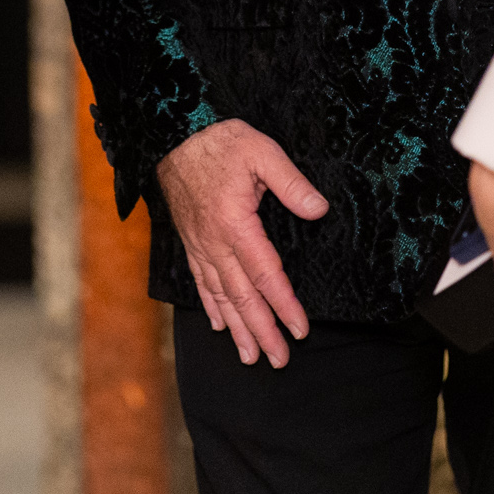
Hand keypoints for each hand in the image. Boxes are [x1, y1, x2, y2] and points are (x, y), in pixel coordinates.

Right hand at [156, 119, 330, 367]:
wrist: (174, 133)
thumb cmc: (220, 141)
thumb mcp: (262, 151)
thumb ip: (291, 182)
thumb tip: (319, 208)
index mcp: (235, 224)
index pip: (265, 274)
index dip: (283, 305)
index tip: (299, 330)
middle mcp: (215, 242)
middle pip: (241, 296)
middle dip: (261, 331)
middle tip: (278, 360)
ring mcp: (200, 244)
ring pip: (220, 296)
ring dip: (236, 328)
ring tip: (250, 356)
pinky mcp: (191, 240)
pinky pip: (200, 281)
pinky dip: (210, 305)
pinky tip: (218, 324)